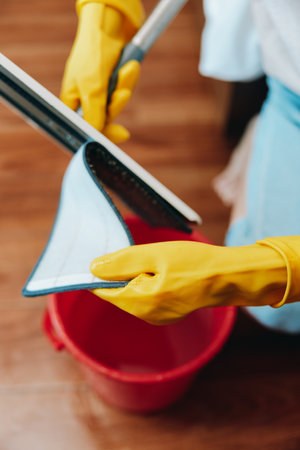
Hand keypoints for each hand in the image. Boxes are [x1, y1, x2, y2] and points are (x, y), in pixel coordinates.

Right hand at [60, 2, 141, 142]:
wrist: (109, 27)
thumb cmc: (93, 55)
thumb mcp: (93, 90)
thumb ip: (94, 117)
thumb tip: (96, 139)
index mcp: (72, 103)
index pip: (86, 129)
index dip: (102, 134)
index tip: (119, 135)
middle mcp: (85, 100)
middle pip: (105, 119)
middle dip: (116, 104)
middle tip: (121, 94)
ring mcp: (99, 91)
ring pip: (117, 104)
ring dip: (124, 87)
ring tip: (127, 70)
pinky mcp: (112, 83)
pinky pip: (124, 90)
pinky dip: (128, 79)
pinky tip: (130, 66)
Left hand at [90, 239, 290, 324]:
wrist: (228, 277)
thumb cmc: (195, 262)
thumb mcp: (155, 255)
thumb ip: (122, 262)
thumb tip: (93, 268)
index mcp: (141, 302)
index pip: (103, 290)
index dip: (98, 273)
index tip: (102, 254)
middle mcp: (146, 315)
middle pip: (117, 292)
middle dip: (118, 273)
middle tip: (135, 252)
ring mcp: (157, 317)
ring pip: (131, 293)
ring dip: (133, 276)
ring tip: (153, 260)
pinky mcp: (166, 313)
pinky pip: (145, 297)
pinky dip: (145, 282)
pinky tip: (160, 269)